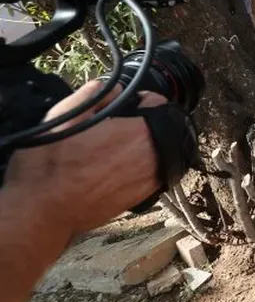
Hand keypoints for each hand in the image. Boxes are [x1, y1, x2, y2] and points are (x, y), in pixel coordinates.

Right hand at [3, 80, 163, 239]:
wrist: (43, 212)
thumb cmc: (49, 167)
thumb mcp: (65, 117)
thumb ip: (95, 95)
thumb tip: (116, 88)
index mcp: (139, 132)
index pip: (161, 104)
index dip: (144, 100)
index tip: (130, 105)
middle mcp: (152, 156)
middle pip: (165, 128)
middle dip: (146, 123)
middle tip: (118, 127)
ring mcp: (150, 179)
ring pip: (162, 151)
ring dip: (146, 145)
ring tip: (116, 149)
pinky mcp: (143, 198)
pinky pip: (153, 172)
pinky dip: (142, 166)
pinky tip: (115, 168)